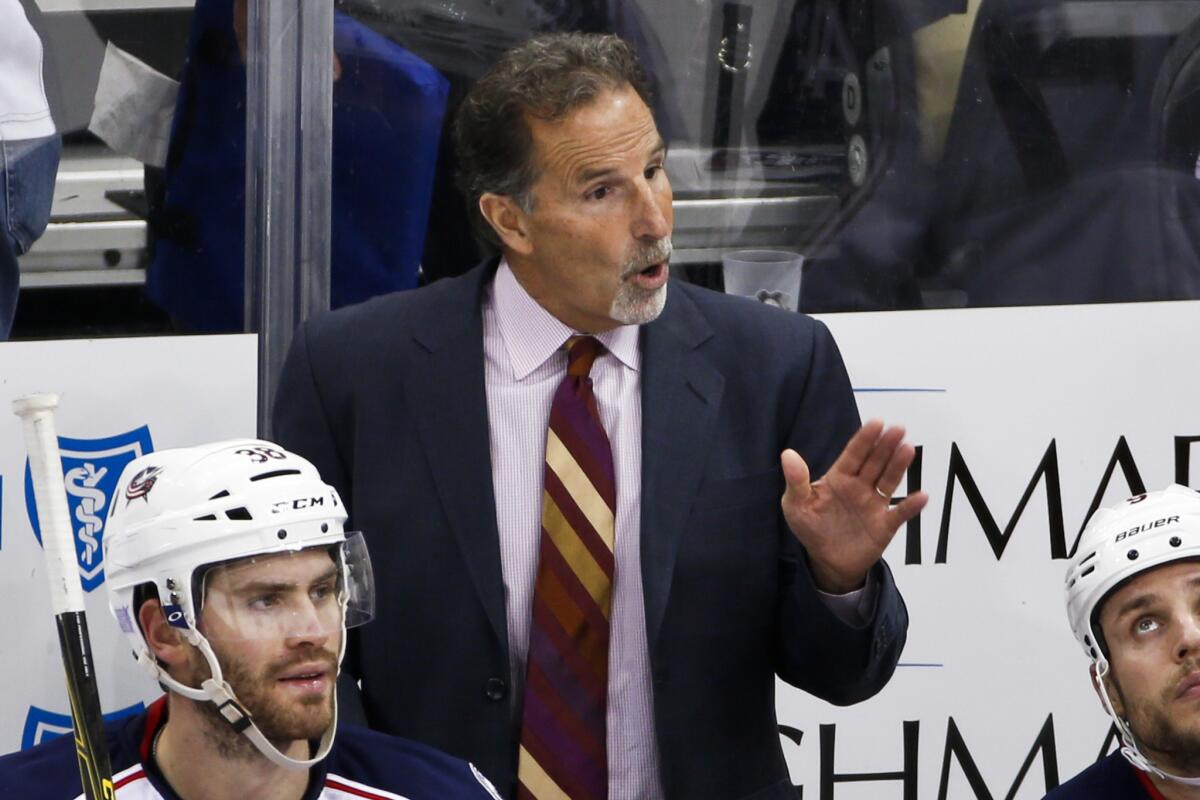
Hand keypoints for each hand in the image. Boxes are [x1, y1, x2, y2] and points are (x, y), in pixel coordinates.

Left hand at [781, 420, 927, 593]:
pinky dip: (911, 506)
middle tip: (898, 429)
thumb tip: (787, 454)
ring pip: (889, 481)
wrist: (826, 561)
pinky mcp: (884, 525)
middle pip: (875, 462)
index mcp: (839, 478)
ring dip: (899, 466)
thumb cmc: (810, 527)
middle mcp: (860, 487)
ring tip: (908, 449)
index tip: (877, 422)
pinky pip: (900, 514)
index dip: (865, 439)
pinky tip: (922, 496)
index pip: (854, 454)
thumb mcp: (795, 505)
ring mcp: (874, 505)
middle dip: (886, 445)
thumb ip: (796, 481)